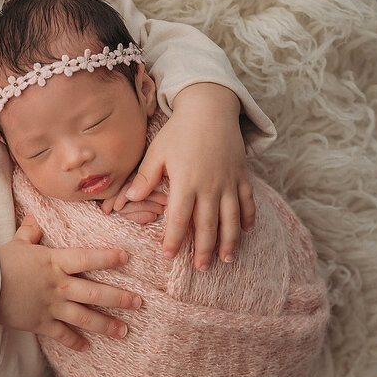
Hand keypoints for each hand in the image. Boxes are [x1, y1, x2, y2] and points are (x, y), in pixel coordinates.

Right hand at [0, 214, 142, 351]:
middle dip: (119, 298)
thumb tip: (36, 217)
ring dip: (106, 325)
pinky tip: (87, 347)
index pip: (87, 258)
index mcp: (54, 262)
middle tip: (138, 303)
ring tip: (124, 331)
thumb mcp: (17, 243)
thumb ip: (30, 231)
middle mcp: (58, 285)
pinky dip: (75, 342)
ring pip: (85, 317)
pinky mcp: (41, 323)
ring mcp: (51, 306)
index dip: (107, 258)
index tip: (126, 258)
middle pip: (95, 292)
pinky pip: (63, 335)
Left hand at [103, 83, 254, 269]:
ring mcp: (229, 181)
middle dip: (204, 250)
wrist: (210, 107)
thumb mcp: (157, 151)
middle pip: (208, 226)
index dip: (174, 239)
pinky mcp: (242, 175)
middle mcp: (210, 186)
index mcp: (186, 182)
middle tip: (201, 268)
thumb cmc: (179, 130)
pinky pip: (247, 201)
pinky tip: (246, 231)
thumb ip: (145, 177)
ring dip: (230, 241)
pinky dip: (248, 217)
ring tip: (226, 260)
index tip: (168, 254)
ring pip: (231, 219)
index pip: (179, 219)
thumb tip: (128, 199)